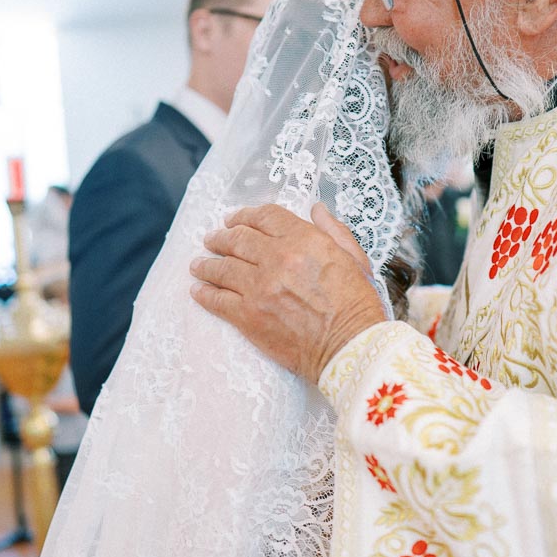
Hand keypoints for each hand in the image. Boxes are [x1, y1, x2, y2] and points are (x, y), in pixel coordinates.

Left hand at [191, 203, 387, 380]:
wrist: (351, 348)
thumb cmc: (358, 306)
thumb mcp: (354, 258)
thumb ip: (332, 230)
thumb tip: (315, 208)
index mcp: (304, 240)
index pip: (265, 216)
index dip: (245, 215)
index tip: (234, 220)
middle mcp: (278, 258)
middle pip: (237, 238)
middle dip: (220, 237)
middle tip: (211, 240)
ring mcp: (259, 287)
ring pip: (222, 267)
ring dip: (206, 264)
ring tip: (198, 265)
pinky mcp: (248, 316)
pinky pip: (217, 300)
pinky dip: (204, 293)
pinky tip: (198, 291)